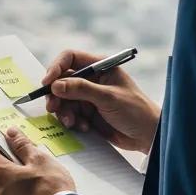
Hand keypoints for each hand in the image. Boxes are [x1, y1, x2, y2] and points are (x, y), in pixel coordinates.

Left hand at [0, 127, 76, 194]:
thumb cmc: (50, 187)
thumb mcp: (38, 159)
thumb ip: (22, 145)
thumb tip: (10, 133)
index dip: (8, 146)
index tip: (21, 146)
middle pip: (4, 172)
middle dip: (18, 166)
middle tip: (38, 165)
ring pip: (12, 189)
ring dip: (23, 184)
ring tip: (44, 183)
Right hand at [43, 48, 160, 153]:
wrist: (148, 136)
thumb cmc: (135, 110)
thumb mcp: (108, 98)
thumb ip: (81, 89)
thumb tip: (56, 85)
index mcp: (100, 67)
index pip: (70, 58)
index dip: (56, 68)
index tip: (47, 83)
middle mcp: (92, 79)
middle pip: (62, 80)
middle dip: (56, 95)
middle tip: (53, 108)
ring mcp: (89, 96)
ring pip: (64, 99)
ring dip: (64, 111)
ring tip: (72, 123)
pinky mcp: (88, 113)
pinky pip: (70, 113)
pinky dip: (72, 121)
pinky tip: (84, 127)